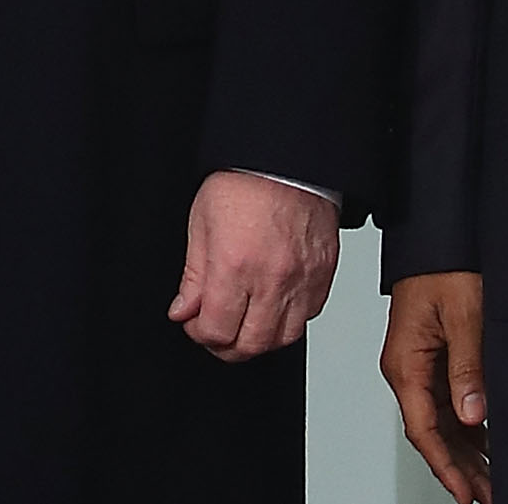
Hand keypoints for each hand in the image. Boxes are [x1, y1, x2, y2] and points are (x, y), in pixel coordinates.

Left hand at [167, 170, 337, 361]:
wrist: (287, 160)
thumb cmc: (243, 183)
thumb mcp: (201, 223)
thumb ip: (193, 276)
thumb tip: (184, 311)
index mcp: (235, 265)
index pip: (217, 330)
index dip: (200, 334)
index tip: (195, 323)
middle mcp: (272, 279)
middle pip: (251, 345)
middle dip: (227, 346)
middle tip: (216, 330)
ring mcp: (303, 280)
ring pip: (283, 339)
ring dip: (259, 338)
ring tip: (244, 321)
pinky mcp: (323, 275)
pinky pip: (309, 317)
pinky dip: (289, 320)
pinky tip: (273, 305)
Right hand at [383, 271, 491, 503]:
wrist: (439, 236)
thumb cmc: (445, 266)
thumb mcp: (463, 316)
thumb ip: (467, 368)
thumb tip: (471, 415)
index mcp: (405, 363)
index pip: (423, 429)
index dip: (446, 466)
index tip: (465, 493)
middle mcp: (408, 369)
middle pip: (432, 433)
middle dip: (459, 469)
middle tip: (489, 494)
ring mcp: (419, 365)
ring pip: (440, 422)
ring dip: (464, 452)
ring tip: (491, 479)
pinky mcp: (433, 358)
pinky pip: (447, 403)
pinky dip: (467, 428)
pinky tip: (487, 443)